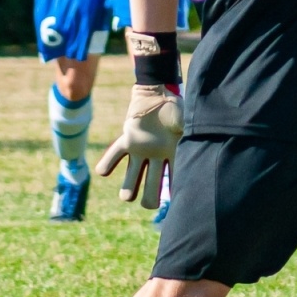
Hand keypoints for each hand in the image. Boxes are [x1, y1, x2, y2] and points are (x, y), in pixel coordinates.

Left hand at [96, 84, 183, 206]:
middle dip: (150, 201)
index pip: (174, 183)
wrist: (160, 92)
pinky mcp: (127, 141)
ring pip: (131, 181)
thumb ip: (190, 140)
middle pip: (152, 190)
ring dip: (128, 190)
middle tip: (149, 204)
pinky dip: (106, 166)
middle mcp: (156, 159)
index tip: (173, 201)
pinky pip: (113, 157)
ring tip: (128, 195)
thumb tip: (193, 152)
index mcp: (174, 157)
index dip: (174, 196)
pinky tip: (103, 171)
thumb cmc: (178, 108)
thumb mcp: (188, 125)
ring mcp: (141, 151)